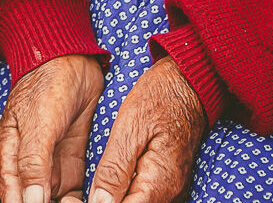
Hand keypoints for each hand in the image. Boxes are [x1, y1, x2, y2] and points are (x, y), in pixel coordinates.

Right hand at [0, 54, 104, 202]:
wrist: (74, 58)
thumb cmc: (48, 84)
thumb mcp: (39, 123)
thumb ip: (33, 163)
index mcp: (12, 156)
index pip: (14, 199)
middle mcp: (30, 164)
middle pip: (36, 202)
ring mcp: (53, 163)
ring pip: (59, 200)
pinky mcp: (74, 160)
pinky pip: (78, 190)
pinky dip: (86, 199)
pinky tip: (98, 200)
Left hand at [85, 56, 204, 202]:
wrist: (189, 81)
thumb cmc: (161, 96)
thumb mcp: (131, 126)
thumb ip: (115, 167)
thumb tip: (99, 202)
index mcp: (159, 181)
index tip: (83, 196)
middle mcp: (169, 190)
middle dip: (108, 199)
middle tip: (86, 187)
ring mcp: (170, 184)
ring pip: (137, 200)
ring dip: (115, 194)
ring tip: (96, 181)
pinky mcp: (166, 176)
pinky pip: (143, 192)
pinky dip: (125, 188)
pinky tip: (111, 176)